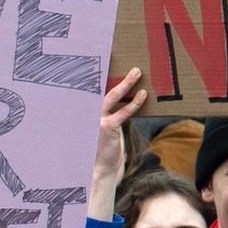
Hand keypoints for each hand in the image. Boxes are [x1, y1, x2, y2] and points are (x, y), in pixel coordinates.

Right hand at [89, 68, 147, 218]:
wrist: (97, 167)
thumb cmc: (101, 145)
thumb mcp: (100, 126)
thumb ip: (105, 111)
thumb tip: (120, 94)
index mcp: (85, 109)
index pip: (93, 88)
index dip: (100, 74)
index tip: (108, 60)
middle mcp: (88, 111)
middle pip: (100, 87)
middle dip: (114, 74)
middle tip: (126, 63)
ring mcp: (96, 118)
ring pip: (111, 96)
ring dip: (126, 83)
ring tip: (137, 72)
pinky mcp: (108, 127)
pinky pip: (123, 112)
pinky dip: (134, 103)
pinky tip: (142, 95)